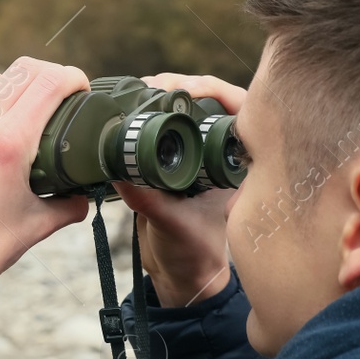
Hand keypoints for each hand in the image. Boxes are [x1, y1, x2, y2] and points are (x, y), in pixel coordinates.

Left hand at [0, 57, 91, 313]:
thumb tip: (86, 193)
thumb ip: (69, 204)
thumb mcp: (38, 225)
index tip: (82, 90)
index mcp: (8, 144)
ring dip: (7, 79)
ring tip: (18, 102)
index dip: (73, 78)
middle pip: (21, 70)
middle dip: (48, 74)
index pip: (48, 83)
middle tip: (60, 94)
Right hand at [111, 72, 245, 307]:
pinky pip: (164, 125)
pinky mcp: (170, 161)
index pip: (237, 109)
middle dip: (182, 84)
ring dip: (164, 94)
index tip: (186, 87)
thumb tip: (122, 173)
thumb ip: (151, 202)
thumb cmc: (193, 255)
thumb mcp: (174, 227)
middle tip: (154, 83)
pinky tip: (130, 106)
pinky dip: (149, 111)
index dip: (214, 90)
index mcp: (234, 165)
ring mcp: (195, 156)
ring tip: (141, 87)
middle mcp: (218, 155)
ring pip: (186, 110)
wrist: (180, 275)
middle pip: (208, 101)